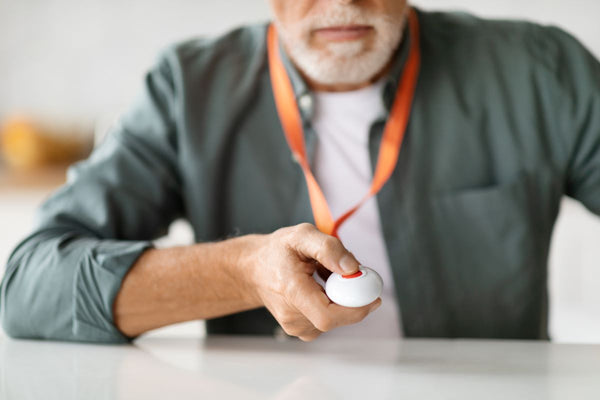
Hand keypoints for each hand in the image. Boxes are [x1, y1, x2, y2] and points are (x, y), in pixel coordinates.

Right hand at [244, 223, 381, 340]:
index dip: (355, 309)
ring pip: (336, 318)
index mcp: (291, 291)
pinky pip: (330, 319)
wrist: (253, 270)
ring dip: (340, 298)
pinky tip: (319, 289)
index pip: (327, 316)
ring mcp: (296, 326)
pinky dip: (333, 304)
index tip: (372, 294)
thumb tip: (352, 269)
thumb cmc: (277, 251)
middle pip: (336, 317)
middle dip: (352, 297)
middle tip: (351, 274)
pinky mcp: (302, 330)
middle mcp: (291, 315)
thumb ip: (328, 248)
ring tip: (322, 277)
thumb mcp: (302, 235)